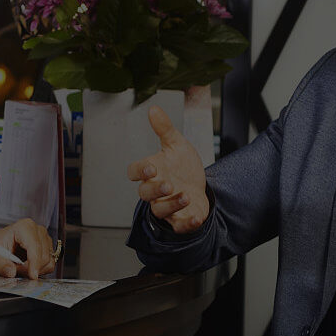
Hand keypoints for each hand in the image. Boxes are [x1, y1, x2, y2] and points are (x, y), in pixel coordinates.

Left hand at [0, 217, 58, 278]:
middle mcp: (37, 230)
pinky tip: (26, 267)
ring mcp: (43, 239)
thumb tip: (11, 272)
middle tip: (14, 270)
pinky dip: (39, 270)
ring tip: (18, 267)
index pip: (35, 247)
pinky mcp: (46, 248)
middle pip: (43, 256)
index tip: (32, 275)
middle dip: (30, 268)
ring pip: (47, 261)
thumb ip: (1, 264)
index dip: (34, 263)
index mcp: (24, 227)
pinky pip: (49, 264)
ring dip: (34, 269)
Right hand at [126, 106, 209, 233]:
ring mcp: (167, 207)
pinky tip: (195, 217)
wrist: (200, 187)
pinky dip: (186, 224)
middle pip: (145, 193)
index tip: (152, 167)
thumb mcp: (177, 145)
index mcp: (152, 172)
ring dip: (171, 204)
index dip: (140, 171)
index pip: (135, 172)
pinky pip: (178, 226)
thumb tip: (154, 109)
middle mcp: (156, 191)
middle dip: (155, 189)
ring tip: (185, 195)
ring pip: (159, 210)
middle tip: (167, 183)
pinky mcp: (179, 220)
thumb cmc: (183, 168)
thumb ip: (164, 129)